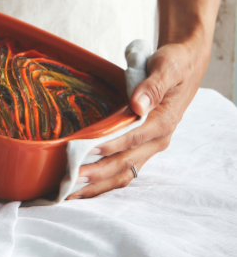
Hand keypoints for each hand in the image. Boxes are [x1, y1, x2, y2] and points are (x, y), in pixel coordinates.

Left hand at [67, 37, 209, 199]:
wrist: (184, 68)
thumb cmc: (173, 65)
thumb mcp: (166, 68)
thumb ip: (152, 86)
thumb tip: (138, 105)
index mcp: (164, 120)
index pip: (135, 137)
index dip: (112, 145)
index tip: (88, 149)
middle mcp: (158, 139)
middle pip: (127, 162)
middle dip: (99, 172)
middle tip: (72, 178)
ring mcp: (150, 146)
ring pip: (124, 172)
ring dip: (99, 183)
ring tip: (72, 190)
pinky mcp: (142, 147)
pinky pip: (124, 169)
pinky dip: (105, 180)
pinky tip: (85, 185)